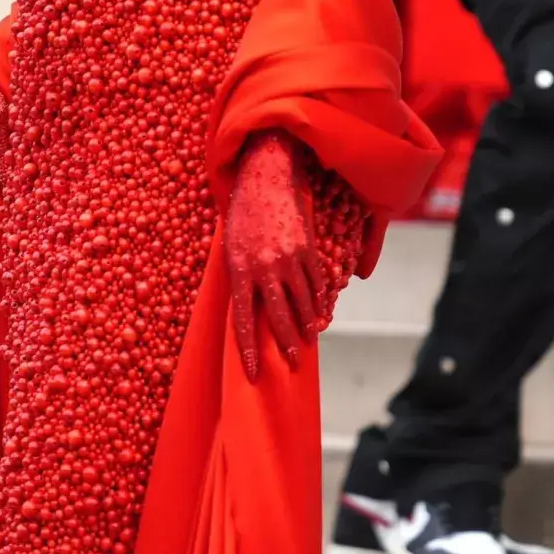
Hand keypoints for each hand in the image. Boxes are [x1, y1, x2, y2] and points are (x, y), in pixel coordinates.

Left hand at [225, 130, 327, 382]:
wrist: (266, 178)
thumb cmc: (243, 214)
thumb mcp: (232, 247)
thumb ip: (241, 278)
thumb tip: (251, 312)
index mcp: (240, 269)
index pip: (244, 321)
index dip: (249, 351)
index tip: (254, 375)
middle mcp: (265, 267)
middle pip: (279, 317)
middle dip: (287, 344)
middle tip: (292, 363)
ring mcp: (289, 257)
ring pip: (303, 302)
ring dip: (308, 325)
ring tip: (310, 340)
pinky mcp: (307, 248)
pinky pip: (317, 282)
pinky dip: (320, 300)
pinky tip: (322, 312)